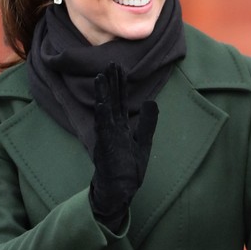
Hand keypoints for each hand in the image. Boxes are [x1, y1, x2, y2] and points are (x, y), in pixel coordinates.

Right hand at [89, 63, 157, 231]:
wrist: (121, 188)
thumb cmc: (128, 167)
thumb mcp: (143, 141)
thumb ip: (146, 122)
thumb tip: (151, 102)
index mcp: (120, 126)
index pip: (120, 100)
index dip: (120, 84)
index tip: (119, 67)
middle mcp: (112, 127)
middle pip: (112, 100)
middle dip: (111, 82)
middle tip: (109, 62)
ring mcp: (107, 136)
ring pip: (105, 110)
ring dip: (102, 94)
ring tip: (100, 76)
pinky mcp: (106, 146)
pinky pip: (103, 129)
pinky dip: (102, 116)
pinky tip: (101, 104)